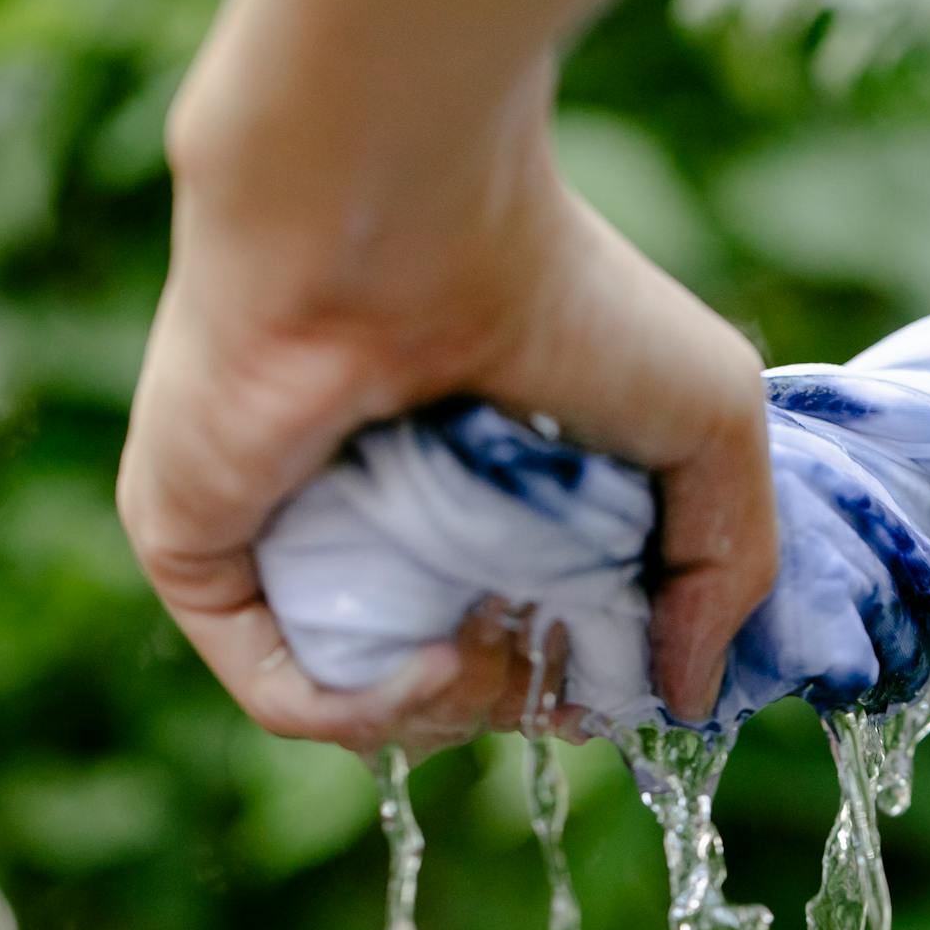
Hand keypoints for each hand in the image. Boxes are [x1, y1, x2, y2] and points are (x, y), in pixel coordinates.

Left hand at [119, 0, 775, 752]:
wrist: (401, 215)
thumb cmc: (563, 297)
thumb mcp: (713, 430)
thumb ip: (726, 571)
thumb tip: (688, 701)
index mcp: (481, 487)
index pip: (522, 632)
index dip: (581, 681)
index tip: (630, 675)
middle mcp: (380, 517)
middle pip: (450, 682)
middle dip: (521, 699)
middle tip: (554, 653)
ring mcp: (286, 537)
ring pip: (363, 699)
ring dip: (455, 714)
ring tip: (492, 648)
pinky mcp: (203, 553)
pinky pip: (284, 690)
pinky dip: (371, 712)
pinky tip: (440, 664)